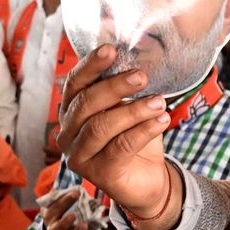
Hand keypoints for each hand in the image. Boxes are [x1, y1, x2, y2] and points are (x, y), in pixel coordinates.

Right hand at [41, 190, 101, 229]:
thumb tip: (56, 189)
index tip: (77, 193)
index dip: (65, 200)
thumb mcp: (53, 204)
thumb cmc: (58, 213)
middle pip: (59, 228)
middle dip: (65, 222)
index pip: (56, 208)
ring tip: (85, 225)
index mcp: (49, 216)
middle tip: (73, 215)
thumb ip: (56, 197)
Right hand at [57, 45, 171, 217]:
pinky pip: (121, 146)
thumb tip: (135, 62)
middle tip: (141, 76)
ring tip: (159, 102)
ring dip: (134, 110)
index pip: (75, 84)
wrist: (149, 180)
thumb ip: (123, 91)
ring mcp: (79, 156)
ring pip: (102, 126)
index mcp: (71, 112)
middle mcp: (68, 133)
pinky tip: (161, 120)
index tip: (111, 49)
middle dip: (115, 86)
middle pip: (86, 103)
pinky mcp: (98, 174)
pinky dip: (143, 130)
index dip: (90, 65)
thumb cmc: (135, 139)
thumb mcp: (127, 109)